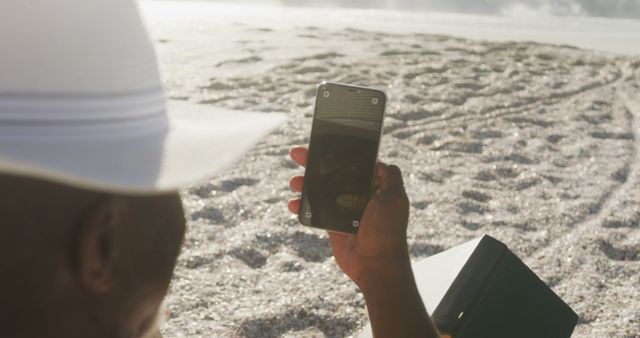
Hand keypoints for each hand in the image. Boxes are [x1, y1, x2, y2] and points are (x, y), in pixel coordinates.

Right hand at [288, 146, 411, 287]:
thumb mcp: (395, 199)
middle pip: (332, 174)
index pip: (352, 165)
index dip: (336, 154)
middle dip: (314, 164)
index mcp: (373, 187)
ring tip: (294, 182)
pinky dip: (301, 207)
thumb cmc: (387, 231)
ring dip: (304, 184)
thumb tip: (380, 161)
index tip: (320, 145)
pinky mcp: (332, 225)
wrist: (376, 264)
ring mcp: (344, 210)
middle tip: (297, 154)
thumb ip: (390, 177)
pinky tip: (293, 204)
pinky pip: (314, 211)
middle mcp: (358, 196)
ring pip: (320, 190)